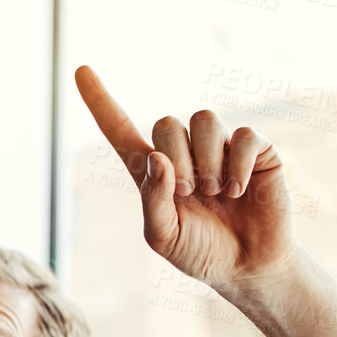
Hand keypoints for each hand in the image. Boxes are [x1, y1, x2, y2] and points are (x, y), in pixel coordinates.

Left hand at [75, 66, 298, 298]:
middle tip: (190, 194)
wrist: (247, 266)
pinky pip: (243, 134)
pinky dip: (237, 166)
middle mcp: (185, 151)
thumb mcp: (164, 237)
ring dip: (207, 161)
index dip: (100, 101)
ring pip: (203, 119)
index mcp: (153, 171)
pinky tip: (239, 190)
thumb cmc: (200, 252)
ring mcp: (221, 146)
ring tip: (216, 193)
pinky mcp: (256, 149)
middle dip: (176, 159)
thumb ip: (153, 200)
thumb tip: (156, 157)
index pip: (120, 129)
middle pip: (166, 122)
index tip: (80, 70)